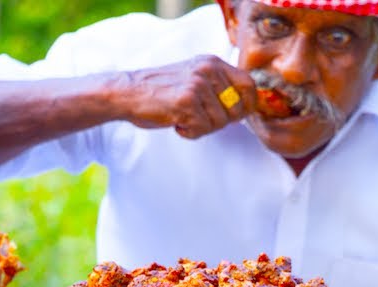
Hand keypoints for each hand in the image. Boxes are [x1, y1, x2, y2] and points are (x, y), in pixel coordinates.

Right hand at [118, 55, 256, 139]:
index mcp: (213, 63)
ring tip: (183, 118)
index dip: (248, 105)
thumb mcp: (194, 78)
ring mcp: (198, 85)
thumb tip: (246, 108)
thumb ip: (218, 87)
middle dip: (221, 122)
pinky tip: (176, 122)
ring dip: (202, 128)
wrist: (129, 92)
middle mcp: (208, 70)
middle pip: (237, 109)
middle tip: (200, 118)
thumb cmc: (161, 91)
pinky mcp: (187, 101)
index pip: (249, 84)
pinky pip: (202, 129)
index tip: (237, 116)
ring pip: (220, 122)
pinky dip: (189, 132)